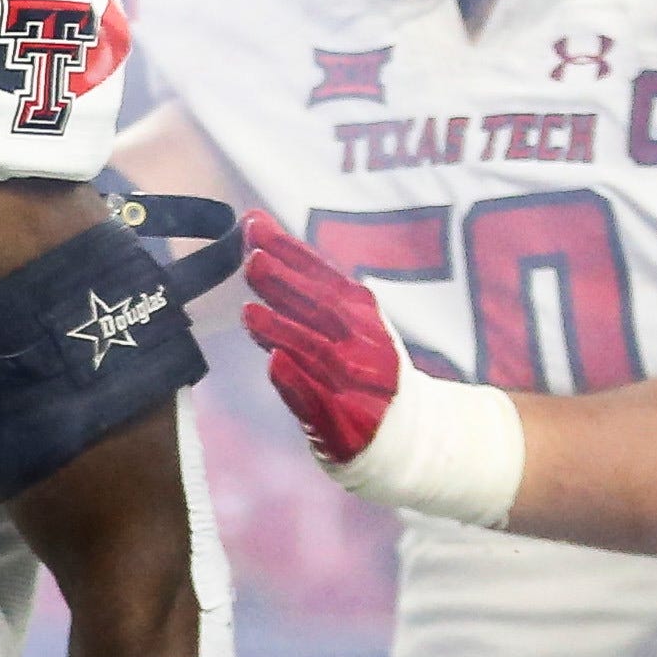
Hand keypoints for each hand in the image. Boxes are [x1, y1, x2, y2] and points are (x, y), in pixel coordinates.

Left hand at [237, 212, 403, 465]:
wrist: (406, 431)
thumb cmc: (359, 363)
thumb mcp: (342, 317)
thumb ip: (300, 279)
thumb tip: (255, 225)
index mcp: (360, 310)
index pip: (322, 274)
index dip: (289, 250)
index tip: (254, 225)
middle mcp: (364, 342)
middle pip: (322, 309)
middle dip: (287, 284)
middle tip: (252, 260)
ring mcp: (358, 383)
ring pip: (317, 354)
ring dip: (284, 331)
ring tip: (249, 313)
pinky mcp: (348, 422)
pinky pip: (319, 401)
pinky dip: (297, 382)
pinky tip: (274, 364)